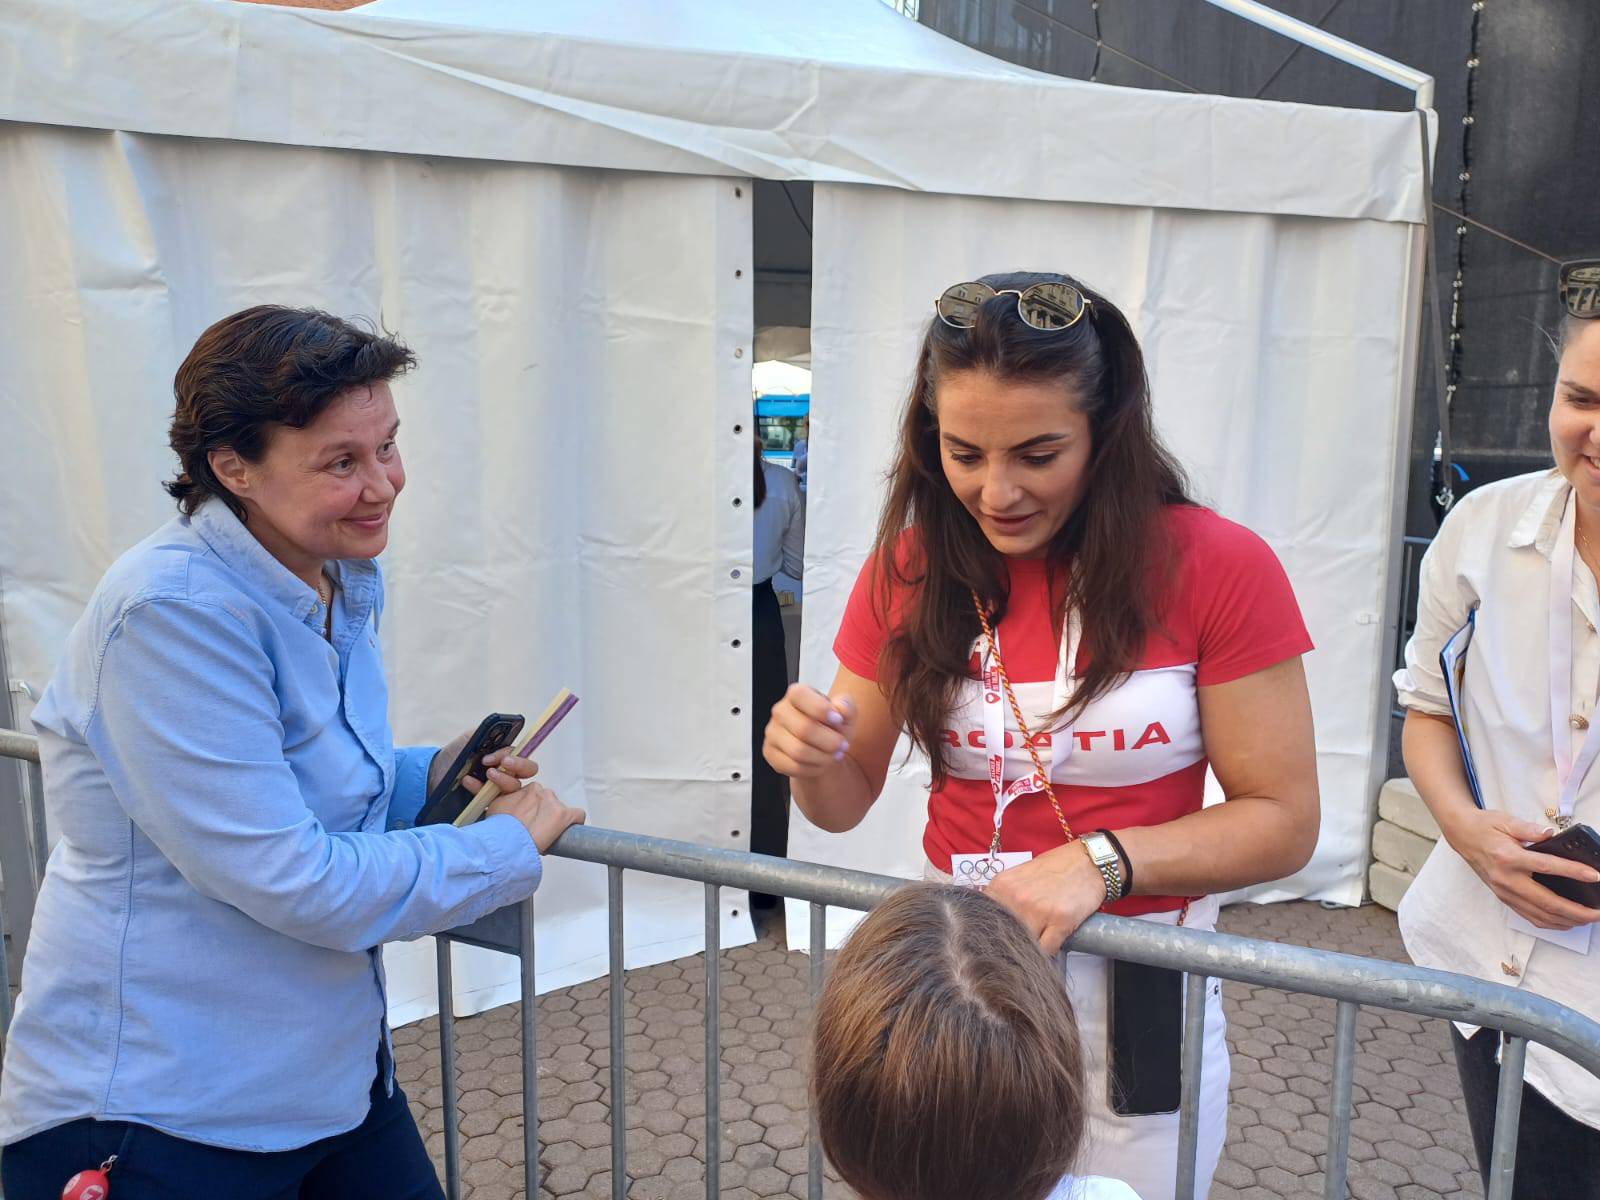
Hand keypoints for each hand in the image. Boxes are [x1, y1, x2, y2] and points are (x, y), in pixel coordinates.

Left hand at [428, 727, 535, 796]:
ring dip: (503, 781)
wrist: (435, 771)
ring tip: (487, 774)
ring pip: (514, 789)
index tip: (503, 759)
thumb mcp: (471, 738)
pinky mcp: (486, 802)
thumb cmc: (456, 753)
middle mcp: (507, 773)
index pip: (524, 759)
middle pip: (527, 773)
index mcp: (506, 757)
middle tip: (498, 766)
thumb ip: (487, 734)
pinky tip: (467, 781)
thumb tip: (500, 732)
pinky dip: (480, 790)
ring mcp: (499, 789)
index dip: (518, 760)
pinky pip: (492, 800)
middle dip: (518, 768)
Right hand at [473, 754, 584, 851]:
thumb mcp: (494, 811)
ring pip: (558, 810)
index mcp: (523, 789)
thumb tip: (504, 810)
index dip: (532, 808)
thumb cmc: (497, 832)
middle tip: (534, 830)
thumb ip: (503, 804)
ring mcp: (551, 802)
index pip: (533, 795)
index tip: (529, 818)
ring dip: (554, 820)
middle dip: (542, 814)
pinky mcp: (563, 814)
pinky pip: (578, 815)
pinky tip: (569, 831)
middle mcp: (538, 791)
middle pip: (546, 802)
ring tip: (545, 835)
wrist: (505, 844)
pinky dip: (575, 823)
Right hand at [762, 683, 855, 779]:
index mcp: (796, 694)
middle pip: (803, 729)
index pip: (800, 695)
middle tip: (843, 745)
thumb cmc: (832, 727)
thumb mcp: (846, 714)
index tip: (838, 720)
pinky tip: (821, 764)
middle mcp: (780, 711)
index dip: (821, 709)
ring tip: (835, 756)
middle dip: (830, 741)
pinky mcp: (770, 754)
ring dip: (823, 757)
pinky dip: (813, 769)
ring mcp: (772, 733)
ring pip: (798, 751)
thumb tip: (841, 708)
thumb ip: (846, 706)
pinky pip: (793, 766)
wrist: (823, 749)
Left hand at [984, 841, 1108, 955]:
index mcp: (1003, 885)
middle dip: (1008, 945)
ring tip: (1030, 952)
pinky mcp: (1061, 921)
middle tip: (1013, 950)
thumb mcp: (1019, 876)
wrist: (1088, 861)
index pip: (983, 918)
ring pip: (1024, 944)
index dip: (988, 933)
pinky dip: (1045, 954)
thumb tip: (989, 921)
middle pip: (1003, 935)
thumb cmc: (1055, 868)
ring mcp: (1039, 910)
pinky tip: (1046, 949)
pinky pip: (1046, 950)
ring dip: (1027, 951)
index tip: (992, 941)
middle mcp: (1018, 897)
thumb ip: (1004, 897)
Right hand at [1440, 808, 1599, 929]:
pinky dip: (1551, 923)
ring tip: (1587, 918)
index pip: (1547, 867)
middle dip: (1577, 910)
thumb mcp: (1506, 820)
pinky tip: (1566, 921)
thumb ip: (1529, 828)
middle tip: (1597, 912)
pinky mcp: (1504, 898)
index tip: (1595, 876)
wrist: (1462, 835)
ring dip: (1567, 920)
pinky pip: (1530, 917)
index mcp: (1509, 857)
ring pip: (1540, 915)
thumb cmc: (1485, 827)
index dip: (1574, 873)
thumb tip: (1550, 833)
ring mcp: (1505, 892)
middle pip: (1547, 902)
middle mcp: (1507, 879)